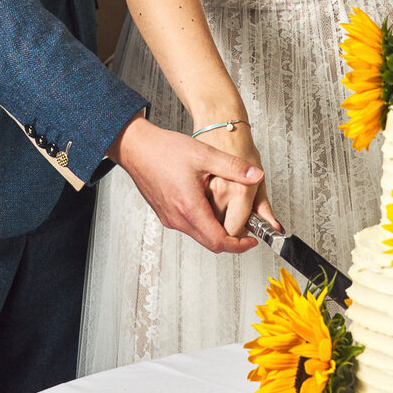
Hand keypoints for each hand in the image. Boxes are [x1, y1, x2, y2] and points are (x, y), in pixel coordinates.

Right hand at [108, 114, 261, 253]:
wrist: (136, 148)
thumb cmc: (163, 150)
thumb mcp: (204, 154)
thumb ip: (233, 167)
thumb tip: (256, 176)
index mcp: (189, 207)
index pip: (218, 241)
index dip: (239, 245)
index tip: (251, 240)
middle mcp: (177, 218)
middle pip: (210, 242)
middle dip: (231, 239)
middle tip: (246, 228)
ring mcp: (169, 218)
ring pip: (199, 235)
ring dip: (216, 230)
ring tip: (230, 214)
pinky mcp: (165, 214)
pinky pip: (189, 226)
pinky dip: (203, 222)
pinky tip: (209, 204)